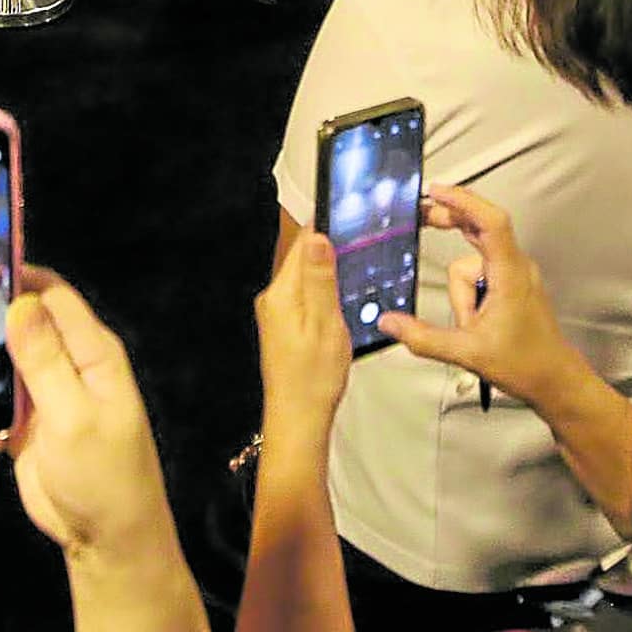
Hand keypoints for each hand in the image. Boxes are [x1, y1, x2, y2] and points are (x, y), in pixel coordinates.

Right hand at [0, 268, 173, 567]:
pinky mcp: (19, 430)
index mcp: (90, 353)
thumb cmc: (104, 477)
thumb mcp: (74, 417)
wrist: (106, 542)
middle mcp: (65, 366)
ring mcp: (40, 398)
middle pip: (13, 329)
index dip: (15, 279)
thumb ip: (46, 361)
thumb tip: (20, 303)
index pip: (51, 296)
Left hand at [254, 233, 351, 446]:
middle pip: (303, 258)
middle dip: (329, 247)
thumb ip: (321, 279)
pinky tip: (339, 299)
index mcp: (282, 294)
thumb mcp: (325, 324)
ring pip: (305, 278)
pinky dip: (323, 292)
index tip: (346, 212)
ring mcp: (277, 314)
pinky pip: (305, 297)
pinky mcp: (285, 327)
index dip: (327, 226)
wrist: (297, 419)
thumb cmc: (311, 380)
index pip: (303, 244)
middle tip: (357, 235)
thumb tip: (317, 238)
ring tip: (352, 264)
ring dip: (327, 270)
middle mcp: (274, 300)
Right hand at [377, 185, 576, 406]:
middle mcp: (515, 267)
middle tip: (422, 216)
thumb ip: (424, 338)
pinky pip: (479, 271)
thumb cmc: (527, 364)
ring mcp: (515, 274)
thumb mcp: (468, 352)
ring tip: (468, 322)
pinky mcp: (511, 284)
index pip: (490, 222)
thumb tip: (389, 322)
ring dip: (460, 289)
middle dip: (450, 220)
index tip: (437, 191)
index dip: (463, 201)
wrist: (555, 381)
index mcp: (510, 274)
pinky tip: (471, 318)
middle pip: (479, 226)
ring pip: (472, 259)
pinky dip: (466, 291)